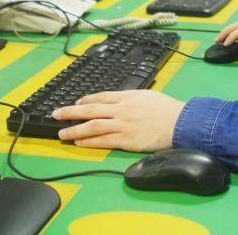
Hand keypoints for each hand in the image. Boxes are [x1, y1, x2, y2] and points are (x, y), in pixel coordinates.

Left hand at [52, 90, 184, 150]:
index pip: (101, 97)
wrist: (180, 122)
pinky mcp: (127, 140)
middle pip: (90, 109)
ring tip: (62, 133)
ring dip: (75, 129)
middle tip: (56, 114)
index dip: (85, 100)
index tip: (76, 103)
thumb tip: (120, 101)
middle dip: (71, 112)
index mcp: (128, 96)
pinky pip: (103, 140)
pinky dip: (89, 141)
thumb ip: (132, 99)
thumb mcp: (148, 96)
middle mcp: (122, 109)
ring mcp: (123, 125)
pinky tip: (79, 142)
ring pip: (93, 126)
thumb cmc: (168, 110)